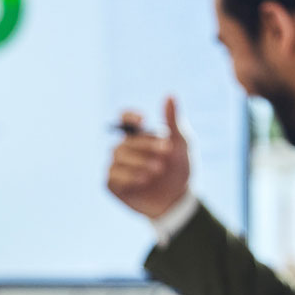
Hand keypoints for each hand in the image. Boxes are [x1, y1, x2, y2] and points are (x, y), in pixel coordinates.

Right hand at [106, 96, 190, 217]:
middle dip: (146, 144)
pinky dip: (128, 176)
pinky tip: (143, 180)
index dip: (129, 116)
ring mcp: (117, 167)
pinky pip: (112, 176)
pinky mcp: (113, 185)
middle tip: (167, 151)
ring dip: (138, 161)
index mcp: (140, 136)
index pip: (125, 118)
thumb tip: (170, 94)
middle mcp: (125, 149)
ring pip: (117, 156)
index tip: (144, 120)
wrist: (179, 200)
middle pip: (125, 140)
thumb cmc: (180, 169)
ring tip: (158, 170)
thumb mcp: (182, 144)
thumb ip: (174, 121)